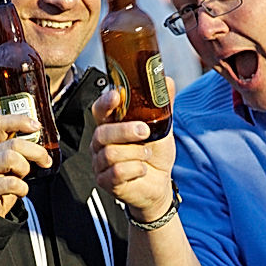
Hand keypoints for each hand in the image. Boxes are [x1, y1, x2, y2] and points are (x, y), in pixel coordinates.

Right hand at [0, 114, 52, 216]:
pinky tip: (20, 191)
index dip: (20, 121)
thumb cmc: (3, 182)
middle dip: (36, 151)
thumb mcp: (11, 162)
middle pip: (13, 143)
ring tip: (23, 176)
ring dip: (25, 168)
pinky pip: (11, 183)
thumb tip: (45, 144)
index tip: (37, 126)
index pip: (1, 123)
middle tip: (45, 160)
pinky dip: (22, 188)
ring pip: (10, 158)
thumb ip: (21, 150)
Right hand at [90, 84, 175, 222]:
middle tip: (145, 132)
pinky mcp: (105, 181)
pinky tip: (142, 169)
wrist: (159, 184)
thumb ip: (162, 104)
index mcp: (111, 125)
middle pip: (102, 133)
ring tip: (146, 155)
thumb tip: (166, 81)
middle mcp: (101, 143)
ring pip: (110, 153)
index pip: (100, 110)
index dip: (105, 102)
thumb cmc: (155, 155)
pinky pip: (116, 173)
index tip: (117, 96)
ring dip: (135, 153)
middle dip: (125, 131)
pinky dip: (135, 169)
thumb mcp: (162, 126)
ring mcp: (100, 163)